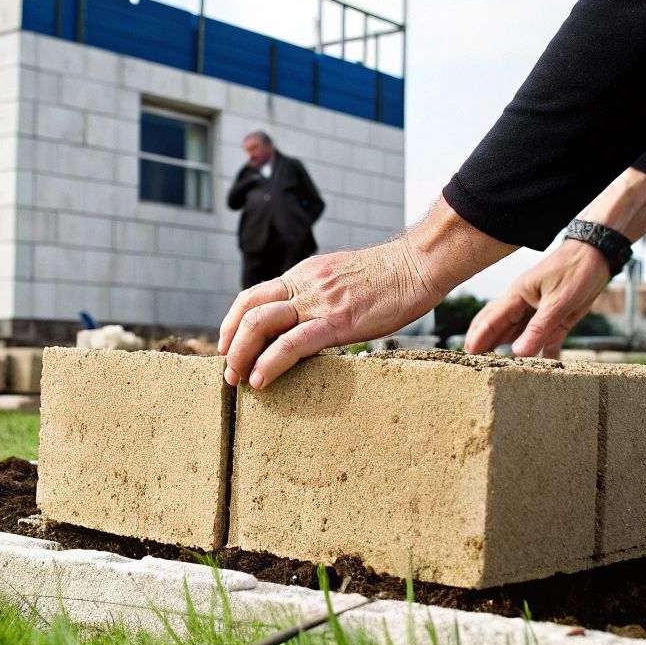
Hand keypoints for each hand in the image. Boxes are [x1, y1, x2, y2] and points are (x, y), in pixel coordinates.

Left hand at [218, 237, 443, 389]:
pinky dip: (269, 363)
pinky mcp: (338, 321)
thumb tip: (308, 321)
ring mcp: (319, 302)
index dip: (232, 322)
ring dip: (241, 354)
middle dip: (231, 342)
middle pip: (249, 310)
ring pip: (261, 323)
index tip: (227, 346)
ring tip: (237, 380)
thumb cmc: (390, 278)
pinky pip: (293, 343)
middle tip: (228, 370)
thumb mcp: (343, 278)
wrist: (418, 264)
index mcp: (304, 275)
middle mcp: (305, 285)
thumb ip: (321, 296)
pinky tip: (260, 380)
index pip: (254, 296)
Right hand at [465, 239, 612, 358]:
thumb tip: (517, 353)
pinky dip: (544, 353)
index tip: (468, 354)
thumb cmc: (576, 269)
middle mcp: (525, 304)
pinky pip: (546, 339)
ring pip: (519, 334)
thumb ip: (539, 328)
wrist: (598, 255)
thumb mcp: (558, 301)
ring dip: (510, 350)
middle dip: (486, 343)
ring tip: (499, 369)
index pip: (492, 318)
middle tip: (475, 363)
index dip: (479, 337)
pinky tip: (543, 368)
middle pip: (499, 327)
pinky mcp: (556, 318)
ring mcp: (539, 311)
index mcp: (519, 294)